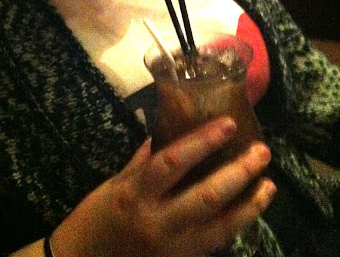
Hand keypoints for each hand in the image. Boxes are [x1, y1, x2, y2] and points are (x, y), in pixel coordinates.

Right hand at [51, 117, 275, 256]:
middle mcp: (158, 220)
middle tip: (262, 152)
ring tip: (268, 184)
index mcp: (136, 192)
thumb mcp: (116, 181)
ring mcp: (173, 247)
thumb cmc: (97, 215)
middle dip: (238, 173)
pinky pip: (215, 241)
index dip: (202, 141)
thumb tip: (170, 130)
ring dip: (249, 204)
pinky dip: (236, 224)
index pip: (173, 162)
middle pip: (206, 196)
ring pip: (220, 226)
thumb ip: (145, 159)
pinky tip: (251, 208)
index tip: (228, 123)